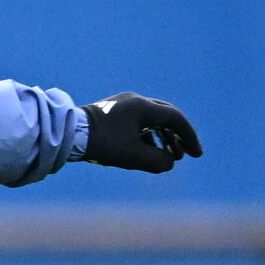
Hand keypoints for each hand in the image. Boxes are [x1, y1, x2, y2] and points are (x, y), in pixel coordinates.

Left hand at [81, 93, 200, 172]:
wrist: (68, 134)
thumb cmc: (101, 144)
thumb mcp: (133, 157)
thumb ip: (157, 161)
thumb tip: (169, 163)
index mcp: (142, 107)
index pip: (175, 119)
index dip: (188, 137)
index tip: (196, 154)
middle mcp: (134, 101)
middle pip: (166, 116)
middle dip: (178, 135)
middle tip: (187, 153)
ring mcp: (122, 105)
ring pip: (152, 119)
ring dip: (164, 137)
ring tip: (171, 155)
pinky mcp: (112, 112)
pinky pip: (138, 122)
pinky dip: (148, 136)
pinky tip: (150, 151)